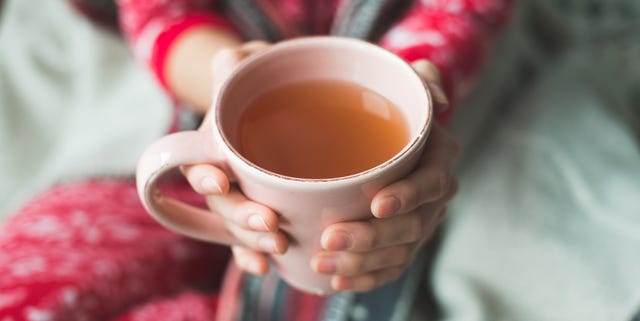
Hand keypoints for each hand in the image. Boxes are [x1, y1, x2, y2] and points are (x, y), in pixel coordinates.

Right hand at [182, 41, 288, 274]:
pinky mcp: (263, 210)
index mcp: (209, 146)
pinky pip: (253, 238)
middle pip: (222, 204)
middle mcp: (220, 176)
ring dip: (253, 240)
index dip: (206, 176)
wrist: (277, 102)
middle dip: (240, 217)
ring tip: (278, 247)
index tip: (218, 181)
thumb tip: (232, 63)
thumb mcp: (246, 66)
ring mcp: (241, 196)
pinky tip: (267, 267)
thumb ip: (236, 65)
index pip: (198, 164)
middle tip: (269, 224)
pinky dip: (254, 254)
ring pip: (238, 226)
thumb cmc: (260, 84)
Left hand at [310, 60, 459, 291]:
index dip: (408, 196)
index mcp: (439, 159)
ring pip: (398, 253)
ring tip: (323, 264)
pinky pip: (390, 268)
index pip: (430, 183)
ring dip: (361, 263)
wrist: (383, 138)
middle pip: (411, 226)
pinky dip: (365, 279)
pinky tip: (336, 281)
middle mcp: (434, 197)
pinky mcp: (403, 244)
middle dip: (372, 238)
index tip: (376, 204)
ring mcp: (420, 224)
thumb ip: (421, 81)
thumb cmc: (390, 110)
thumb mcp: (406, 86)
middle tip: (331, 239)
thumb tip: (438, 98)